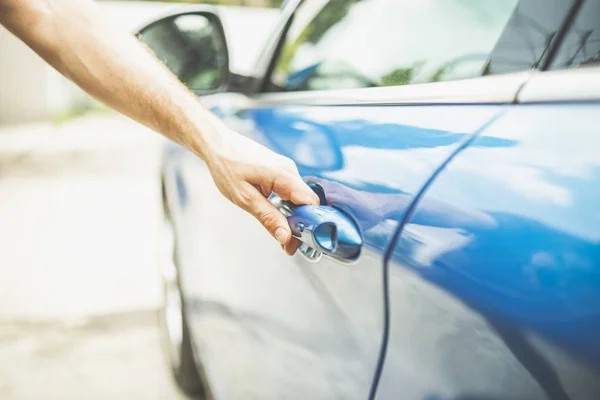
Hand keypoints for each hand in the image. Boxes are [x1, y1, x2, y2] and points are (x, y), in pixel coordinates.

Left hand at [205, 129, 319, 254]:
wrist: (217, 144)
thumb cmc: (227, 166)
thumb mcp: (244, 198)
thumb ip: (267, 217)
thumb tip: (285, 237)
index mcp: (283, 174)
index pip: (311, 202)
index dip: (309, 223)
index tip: (299, 241)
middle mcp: (290, 170)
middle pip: (307, 202)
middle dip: (300, 224)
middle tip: (287, 245)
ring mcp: (287, 169)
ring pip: (299, 198)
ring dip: (293, 216)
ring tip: (281, 233)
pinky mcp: (281, 170)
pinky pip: (291, 191)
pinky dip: (287, 206)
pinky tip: (277, 216)